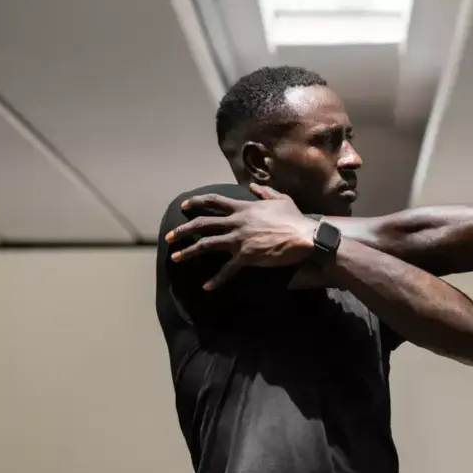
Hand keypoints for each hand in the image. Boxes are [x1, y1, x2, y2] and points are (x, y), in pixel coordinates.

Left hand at [166, 184, 315, 289]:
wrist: (303, 237)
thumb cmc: (294, 218)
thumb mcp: (280, 199)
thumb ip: (264, 192)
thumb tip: (253, 186)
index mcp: (242, 208)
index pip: (213, 201)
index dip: (196, 202)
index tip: (184, 206)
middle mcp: (236, 223)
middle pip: (202, 224)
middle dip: (182, 229)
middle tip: (169, 236)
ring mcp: (239, 240)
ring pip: (206, 245)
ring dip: (189, 251)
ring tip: (176, 257)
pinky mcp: (246, 257)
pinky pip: (227, 270)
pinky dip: (216, 279)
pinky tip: (206, 287)